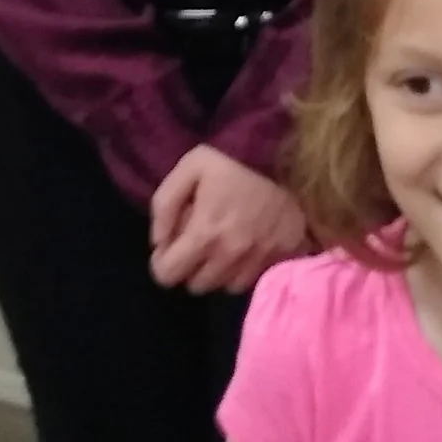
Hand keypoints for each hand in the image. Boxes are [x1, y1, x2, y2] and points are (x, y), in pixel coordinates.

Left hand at [149, 146, 306, 294]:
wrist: (283, 154)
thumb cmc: (230, 162)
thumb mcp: (187, 170)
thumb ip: (163, 206)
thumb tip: (159, 243)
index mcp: (205, 233)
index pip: (168, 275)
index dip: (162, 262)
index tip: (170, 247)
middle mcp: (231, 254)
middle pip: (196, 285)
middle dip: (191, 267)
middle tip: (197, 242)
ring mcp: (259, 259)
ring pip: (224, 286)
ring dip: (217, 271)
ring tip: (221, 244)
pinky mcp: (281, 257)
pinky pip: (251, 280)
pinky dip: (242, 270)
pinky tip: (243, 248)